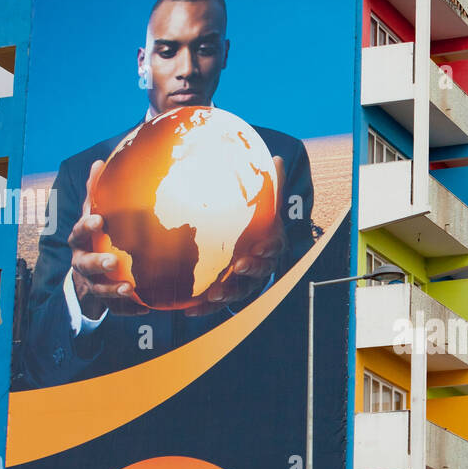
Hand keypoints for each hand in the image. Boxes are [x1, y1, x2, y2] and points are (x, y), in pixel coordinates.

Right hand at [69, 160, 148, 316]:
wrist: (88, 273)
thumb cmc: (96, 236)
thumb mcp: (94, 213)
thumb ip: (97, 192)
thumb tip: (98, 162)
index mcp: (80, 241)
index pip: (80, 232)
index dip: (87, 226)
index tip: (99, 220)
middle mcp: (82, 264)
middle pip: (86, 265)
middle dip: (98, 263)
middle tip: (112, 261)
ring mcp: (92, 284)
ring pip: (100, 289)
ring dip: (114, 290)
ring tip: (129, 288)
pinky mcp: (105, 301)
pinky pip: (115, 308)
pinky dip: (129, 308)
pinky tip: (146, 307)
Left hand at [182, 156, 288, 315]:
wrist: (252, 243)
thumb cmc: (257, 221)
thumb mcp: (264, 203)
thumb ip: (269, 186)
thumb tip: (278, 158)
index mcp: (270, 243)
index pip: (274, 246)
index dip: (268, 248)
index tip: (260, 247)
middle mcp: (260, 266)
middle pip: (259, 273)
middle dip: (249, 272)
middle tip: (237, 268)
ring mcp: (244, 283)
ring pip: (239, 292)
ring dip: (228, 295)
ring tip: (213, 295)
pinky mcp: (227, 293)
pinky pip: (217, 305)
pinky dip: (205, 309)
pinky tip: (189, 310)